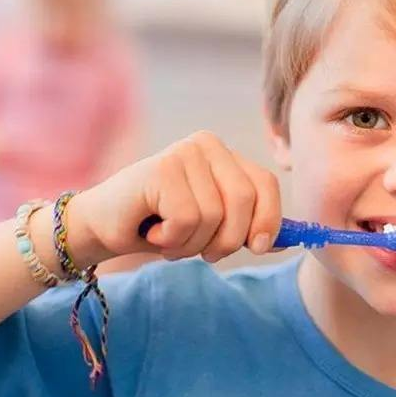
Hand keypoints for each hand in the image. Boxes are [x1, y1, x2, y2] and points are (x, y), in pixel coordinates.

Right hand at [66, 131, 282, 264]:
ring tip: (168, 236)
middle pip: (245, 200)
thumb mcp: (212, 226)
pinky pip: (188, 220)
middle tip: (201, 251)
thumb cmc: (160, 226)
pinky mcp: (161, 169)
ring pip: (215, 216)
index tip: (258, 247)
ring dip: (192, 244)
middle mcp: (206, 145)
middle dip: (228, 240)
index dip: (268, 220)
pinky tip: (153, 230)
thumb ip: (248, 226)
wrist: (104, 226)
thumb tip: (291, 240)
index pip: (265, 184)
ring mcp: (183, 153)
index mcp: (224, 154)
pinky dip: (172, 239)